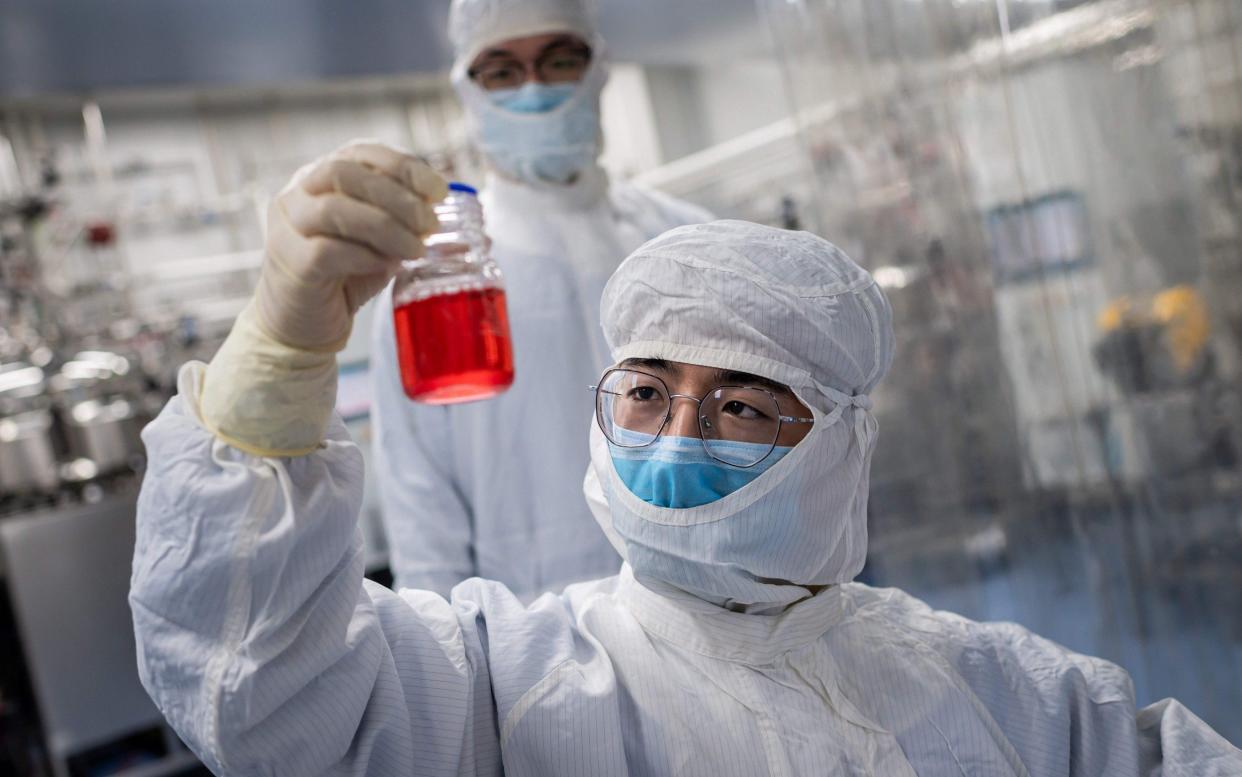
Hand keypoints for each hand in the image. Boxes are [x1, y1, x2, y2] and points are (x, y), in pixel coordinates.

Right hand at [256, 140, 448, 350]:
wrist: (304, 324)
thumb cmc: (344, 276)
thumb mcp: (381, 242)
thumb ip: (402, 223)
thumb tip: (441, 217)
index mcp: (322, 176)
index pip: (361, 152)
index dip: (403, 165)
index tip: (439, 190)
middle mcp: (298, 193)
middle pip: (343, 172)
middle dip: (396, 195)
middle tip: (430, 223)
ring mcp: (287, 226)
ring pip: (333, 209)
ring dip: (385, 227)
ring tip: (416, 249)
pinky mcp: (289, 262)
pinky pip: (326, 250)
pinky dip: (363, 255)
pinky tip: (386, 265)